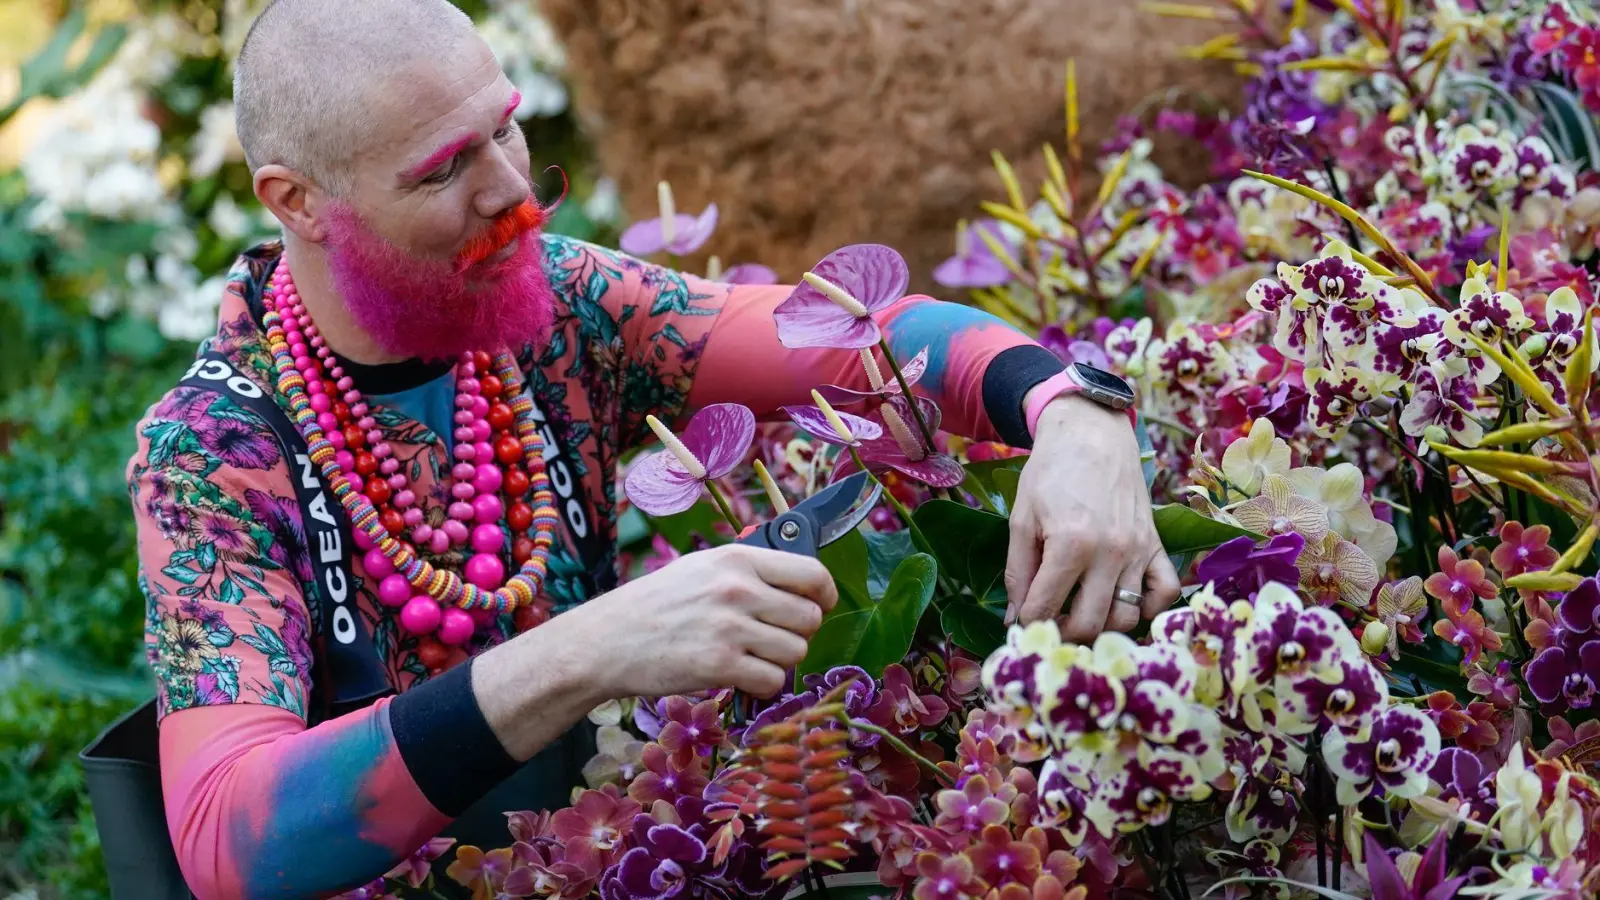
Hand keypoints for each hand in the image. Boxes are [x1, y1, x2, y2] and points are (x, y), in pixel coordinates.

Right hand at [569, 543, 836, 699]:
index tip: (818, 605)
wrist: (606, 640)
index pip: (811, 574)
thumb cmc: (655, 604)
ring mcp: (730, 628)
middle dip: (798, 633)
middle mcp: (738, 589)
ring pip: (796, 651)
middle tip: (772, 638)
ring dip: (780, 660)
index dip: (823, 595)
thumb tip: (799, 583)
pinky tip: (740, 676)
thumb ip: (748, 572)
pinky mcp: (719, 666)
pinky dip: (763, 684)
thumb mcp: (701, 568)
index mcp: (738, 559)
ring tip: (751, 657)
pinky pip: (773, 681)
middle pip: (810, 618)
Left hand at [1003, 394, 1179, 640]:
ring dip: (1102, 626)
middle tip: (1051, 624)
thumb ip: (1018, 572)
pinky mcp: (1156, 545)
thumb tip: (1015, 618)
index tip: (1022, 623)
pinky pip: (1166, 592)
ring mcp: (1138, 551)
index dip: (1027, 623)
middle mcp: (1110, 552)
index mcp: (1070, 544)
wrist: (1092, 434)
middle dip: (1063, 634)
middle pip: (1089, 624)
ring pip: (1126, 618)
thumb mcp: (1021, 519)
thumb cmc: (1050, 473)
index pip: (1045, 608)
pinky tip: (1122, 601)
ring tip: (1081, 614)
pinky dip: (1147, 607)